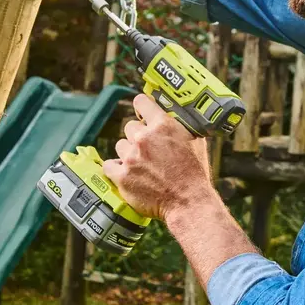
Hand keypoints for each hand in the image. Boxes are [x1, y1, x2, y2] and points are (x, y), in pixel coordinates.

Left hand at [103, 94, 213, 221]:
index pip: (141, 102)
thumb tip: (173, 116)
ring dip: (128, 153)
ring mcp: (131, 157)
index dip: (142, 106)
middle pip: (129, 126)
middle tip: (148, 149)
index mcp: (162, 125)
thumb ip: (180, 126)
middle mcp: (144, 138)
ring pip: (120, 145)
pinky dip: (116, 168)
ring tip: (141, 165)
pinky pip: (109, 165)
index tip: (142, 112)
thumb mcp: (195, 141)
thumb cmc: (195, 173)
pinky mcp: (122, 176)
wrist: (188, 202)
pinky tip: (126, 172)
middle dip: (137, 136)